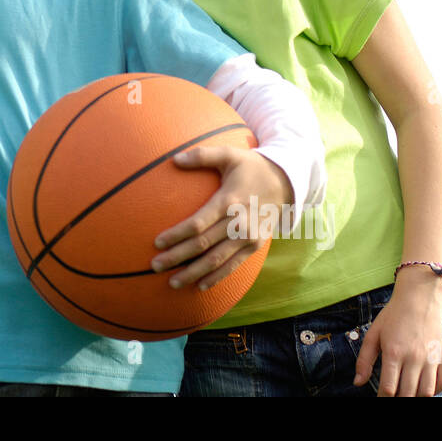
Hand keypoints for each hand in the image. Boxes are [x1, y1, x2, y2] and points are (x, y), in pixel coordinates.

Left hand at [151, 145, 292, 289]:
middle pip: (203, 245)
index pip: (198, 223)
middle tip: (155, 266)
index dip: (177, 235)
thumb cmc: (251, 166)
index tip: (157, 242)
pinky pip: (233, 265)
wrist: (286, 181)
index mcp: (229, 201)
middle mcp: (239, 222)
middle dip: (177, 257)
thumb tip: (174, 158)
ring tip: (172, 282)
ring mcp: (249, 237)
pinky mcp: (255, 246)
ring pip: (216, 260)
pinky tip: (199, 286)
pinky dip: (216, 277)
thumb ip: (202, 155)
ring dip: (193, 273)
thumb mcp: (229, 154)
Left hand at [354, 268, 441, 395]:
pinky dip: (434, 391)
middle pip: (408, 393)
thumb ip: (364, 360)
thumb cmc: (394, 315)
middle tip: (393, 395)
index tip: (380, 398)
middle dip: (399, 399)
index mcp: (394, 352)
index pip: (389, 388)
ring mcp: (432, 358)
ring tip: (408, 393)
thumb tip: (357, 383)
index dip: (383, 398)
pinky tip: (423, 387)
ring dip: (416, 397)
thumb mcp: (373, 334)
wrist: (420, 297)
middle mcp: (414, 357)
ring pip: (426, 392)